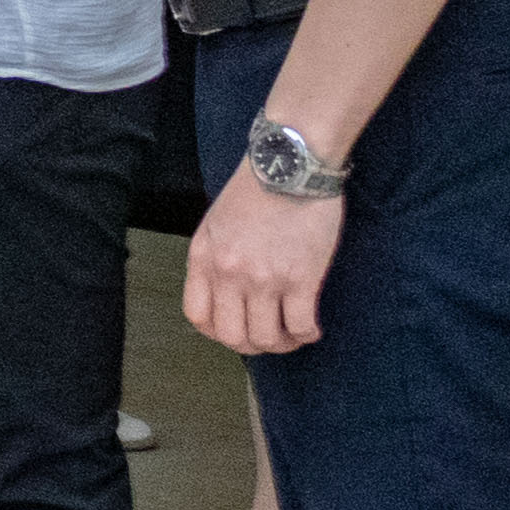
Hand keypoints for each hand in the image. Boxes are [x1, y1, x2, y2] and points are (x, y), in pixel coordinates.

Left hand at [184, 175, 342, 356]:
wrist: (290, 164)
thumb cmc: (255, 189)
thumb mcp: (216, 223)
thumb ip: (214, 259)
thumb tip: (224, 292)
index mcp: (204, 259)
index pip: (198, 317)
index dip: (217, 333)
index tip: (236, 331)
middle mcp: (229, 274)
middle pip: (232, 336)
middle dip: (251, 346)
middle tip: (269, 339)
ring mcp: (264, 279)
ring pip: (266, 338)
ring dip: (282, 344)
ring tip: (293, 335)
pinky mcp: (300, 278)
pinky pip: (300, 325)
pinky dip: (307, 334)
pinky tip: (311, 328)